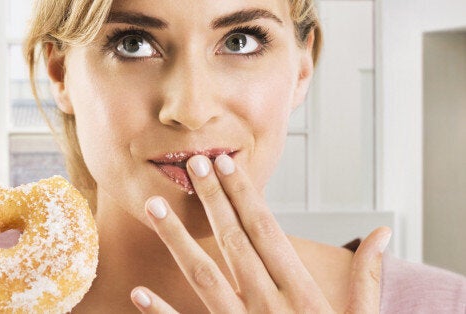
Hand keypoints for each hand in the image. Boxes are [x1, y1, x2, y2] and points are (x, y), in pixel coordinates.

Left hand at [130, 154, 391, 312]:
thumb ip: (367, 277)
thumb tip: (382, 232)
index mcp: (302, 294)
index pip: (267, 232)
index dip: (246, 196)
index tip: (226, 165)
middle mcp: (270, 306)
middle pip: (234, 242)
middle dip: (213, 201)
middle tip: (194, 166)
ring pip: (205, 276)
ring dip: (177, 240)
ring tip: (155, 207)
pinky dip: (163, 313)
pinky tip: (139, 293)